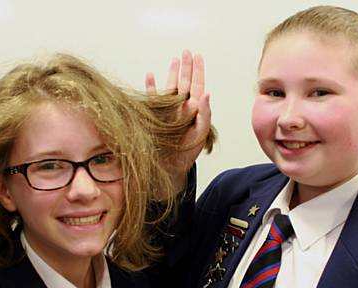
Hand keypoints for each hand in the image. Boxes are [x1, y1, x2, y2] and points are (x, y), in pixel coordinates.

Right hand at [146, 50, 211, 188]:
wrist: (170, 167)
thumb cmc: (188, 153)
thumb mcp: (200, 133)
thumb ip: (205, 113)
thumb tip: (207, 93)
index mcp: (194, 110)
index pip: (197, 85)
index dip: (198, 71)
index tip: (198, 56)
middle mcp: (181, 107)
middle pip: (184, 82)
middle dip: (186, 67)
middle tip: (187, 51)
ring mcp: (168, 110)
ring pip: (170, 86)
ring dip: (172, 73)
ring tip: (174, 59)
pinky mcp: (155, 115)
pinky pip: (152, 98)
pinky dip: (151, 86)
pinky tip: (150, 75)